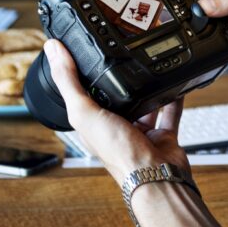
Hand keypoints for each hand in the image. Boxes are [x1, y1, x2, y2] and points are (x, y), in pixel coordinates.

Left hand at [43, 39, 189, 183]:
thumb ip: (69, 81)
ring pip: (144, 101)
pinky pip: (169, 109)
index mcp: (92, 125)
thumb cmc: (119, 155)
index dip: (82, 74)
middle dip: (118, 79)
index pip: (83, 94)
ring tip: (148, 63)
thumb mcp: (84, 112)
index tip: (83, 50)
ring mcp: (141, 131)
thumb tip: (53, 51)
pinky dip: (173, 95)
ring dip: (147, 85)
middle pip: (116, 97)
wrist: (157, 176)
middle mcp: (115, 127)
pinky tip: (174, 80)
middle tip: (120, 53)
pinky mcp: (163, 133)